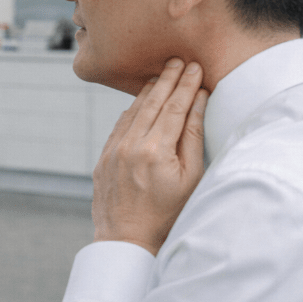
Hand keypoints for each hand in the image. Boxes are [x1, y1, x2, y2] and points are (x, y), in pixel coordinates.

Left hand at [92, 58, 208, 255]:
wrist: (127, 241)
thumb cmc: (168, 215)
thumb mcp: (191, 179)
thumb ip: (193, 138)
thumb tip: (199, 103)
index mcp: (155, 150)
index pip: (175, 107)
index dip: (187, 85)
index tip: (195, 67)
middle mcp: (130, 146)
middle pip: (152, 103)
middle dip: (168, 79)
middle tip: (179, 60)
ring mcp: (113, 151)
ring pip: (133, 111)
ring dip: (148, 91)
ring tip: (162, 74)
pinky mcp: (103, 158)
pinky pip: (119, 126)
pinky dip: (131, 111)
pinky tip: (140, 102)